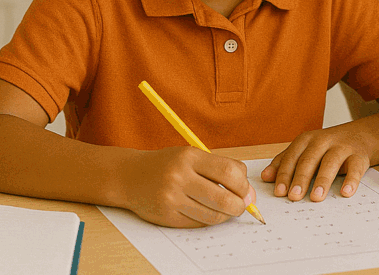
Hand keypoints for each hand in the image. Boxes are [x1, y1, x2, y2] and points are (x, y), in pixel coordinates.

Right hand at [122, 146, 255, 227]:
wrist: (130, 176)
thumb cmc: (167, 164)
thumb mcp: (191, 155)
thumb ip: (219, 168)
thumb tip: (248, 193)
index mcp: (189, 157)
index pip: (229, 173)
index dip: (243, 185)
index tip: (246, 191)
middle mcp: (179, 177)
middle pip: (224, 198)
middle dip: (239, 205)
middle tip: (241, 206)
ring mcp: (172, 198)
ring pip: (212, 215)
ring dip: (226, 216)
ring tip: (227, 210)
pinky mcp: (167, 216)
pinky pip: (197, 224)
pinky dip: (209, 220)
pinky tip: (208, 212)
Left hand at [260, 119, 378, 202]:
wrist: (362, 135)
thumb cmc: (328, 147)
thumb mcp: (306, 150)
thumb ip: (286, 162)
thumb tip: (265, 177)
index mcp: (306, 140)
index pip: (292, 157)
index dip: (284, 174)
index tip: (279, 192)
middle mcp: (323, 141)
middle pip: (309, 159)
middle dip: (301, 178)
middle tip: (294, 196)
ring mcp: (342, 147)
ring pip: (331, 162)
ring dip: (323, 180)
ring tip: (316, 197)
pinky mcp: (359, 156)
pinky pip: (356, 168)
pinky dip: (351, 180)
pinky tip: (346, 192)